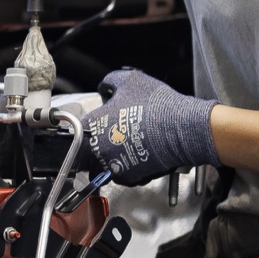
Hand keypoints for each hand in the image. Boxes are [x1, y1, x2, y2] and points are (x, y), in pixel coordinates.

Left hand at [83, 69, 218, 184]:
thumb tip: (104, 88)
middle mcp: (98, 148)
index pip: (76, 130)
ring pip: (101, 166)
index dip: (83, 126)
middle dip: (94, 145)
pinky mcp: (130, 177)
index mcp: (93, 125)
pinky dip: (126, 168)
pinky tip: (137, 155)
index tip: (91, 125)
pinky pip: (121, 175)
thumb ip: (110, 82)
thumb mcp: (129, 80)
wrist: (182, 129)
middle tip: (109, 136)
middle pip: (85, 152)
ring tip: (124, 146)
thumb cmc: (156, 105)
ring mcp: (113, 165)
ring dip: (108, 158)